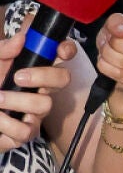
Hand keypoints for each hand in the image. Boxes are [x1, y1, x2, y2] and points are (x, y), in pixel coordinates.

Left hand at [0, 28, 72, 150]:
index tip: (60, 51)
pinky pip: (26, 130)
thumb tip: (20, 39)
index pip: (61, 55)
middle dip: (44, 76)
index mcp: (33, 69)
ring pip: (45, 105)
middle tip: (18, 77)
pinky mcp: (25, 133)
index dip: (66, 50)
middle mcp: (40, 89)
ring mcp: (35, 112)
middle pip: (63, 79)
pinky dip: (6, 124)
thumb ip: (3, 50)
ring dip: (16, 101)